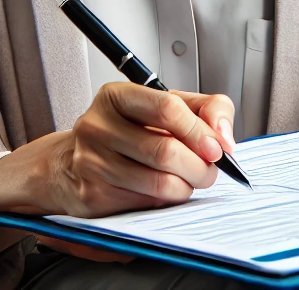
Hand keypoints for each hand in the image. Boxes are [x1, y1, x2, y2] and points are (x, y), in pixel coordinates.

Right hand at [0, 83, 235, 218]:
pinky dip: (166, 201)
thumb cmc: (129, 129)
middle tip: (210, 171)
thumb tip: (224, 137)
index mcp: (116, 95)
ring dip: (186, 187)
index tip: (216, 147)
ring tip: (192, 181)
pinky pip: (144, 204)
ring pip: (157, 183)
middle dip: (199, 166)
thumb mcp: (166, 104)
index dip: (198, 130)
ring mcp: (91, 162)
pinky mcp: (92, 195)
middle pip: (165, 150)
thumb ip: (205, 108)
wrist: (74, 160)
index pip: (166, 108)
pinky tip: (166, 190)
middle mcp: (97, 126)